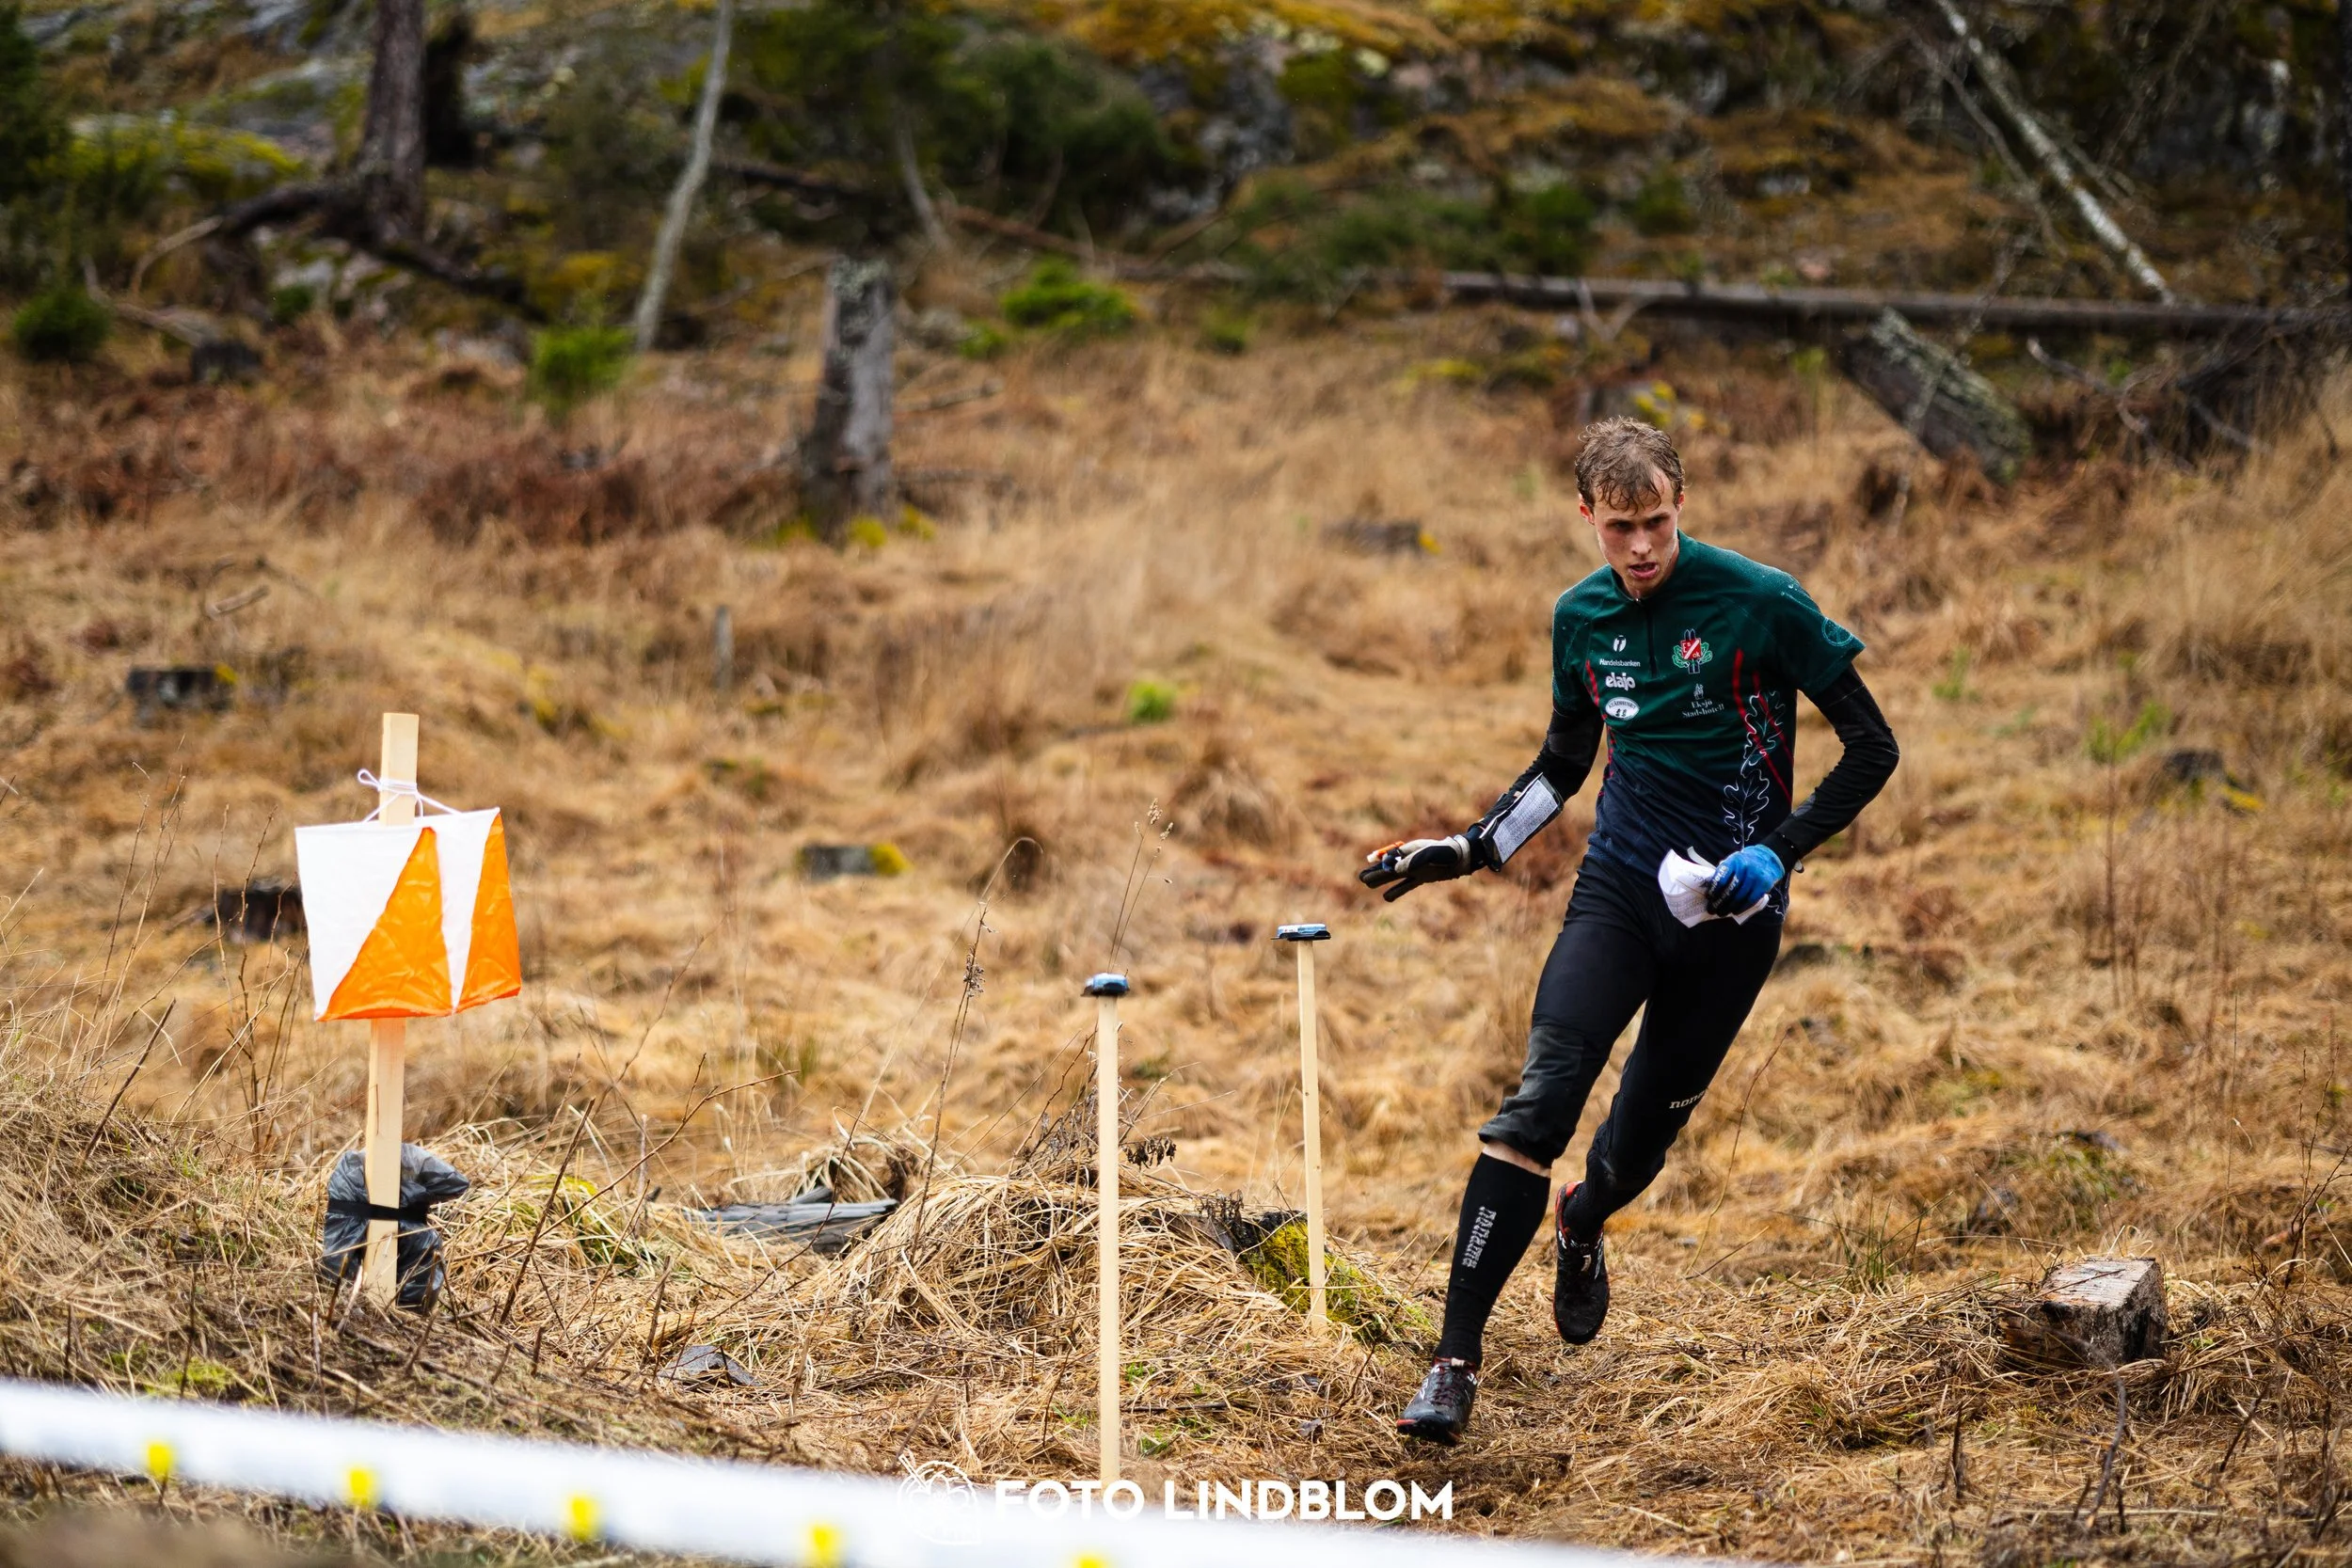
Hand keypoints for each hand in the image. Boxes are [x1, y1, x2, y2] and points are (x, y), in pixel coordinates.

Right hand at [1360, 834, 1476, 901]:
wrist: (1462, 858)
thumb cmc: (1447, 853)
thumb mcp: (1431, 854)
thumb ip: (1414, 861)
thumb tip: (1397, 871)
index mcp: (1409, 850)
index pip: (1390, 856)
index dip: (1380, 861)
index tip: (1373, 864)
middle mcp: (1409, 859)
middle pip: (1388, 867)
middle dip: (1376, 872)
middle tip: (1362, 878)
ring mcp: (1414, 869)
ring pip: (1393, 877)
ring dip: (1381, 881)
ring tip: (1368, 884)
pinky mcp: (1421, 878)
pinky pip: (1405, 886)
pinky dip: (1396, 891)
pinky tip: (1386, 897)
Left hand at [1705, 845, 1783, 915]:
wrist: (1766, 859)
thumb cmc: (1743, 863)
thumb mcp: (1732, 862)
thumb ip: (1723, 873)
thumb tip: (1709, 890)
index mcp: (1733, 861)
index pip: (1721, 879)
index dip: (1714, 891)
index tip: (1709, 898)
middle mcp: (1744, 868)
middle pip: (1729, 890)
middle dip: (1719, 902)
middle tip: (1712, 910)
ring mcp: (1755, 877)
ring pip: (1740, 897)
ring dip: (1729, 907)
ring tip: (1721, 913)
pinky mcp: (1763, 885)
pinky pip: (1751, 900)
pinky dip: (1742, 908)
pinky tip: (1735, 911)